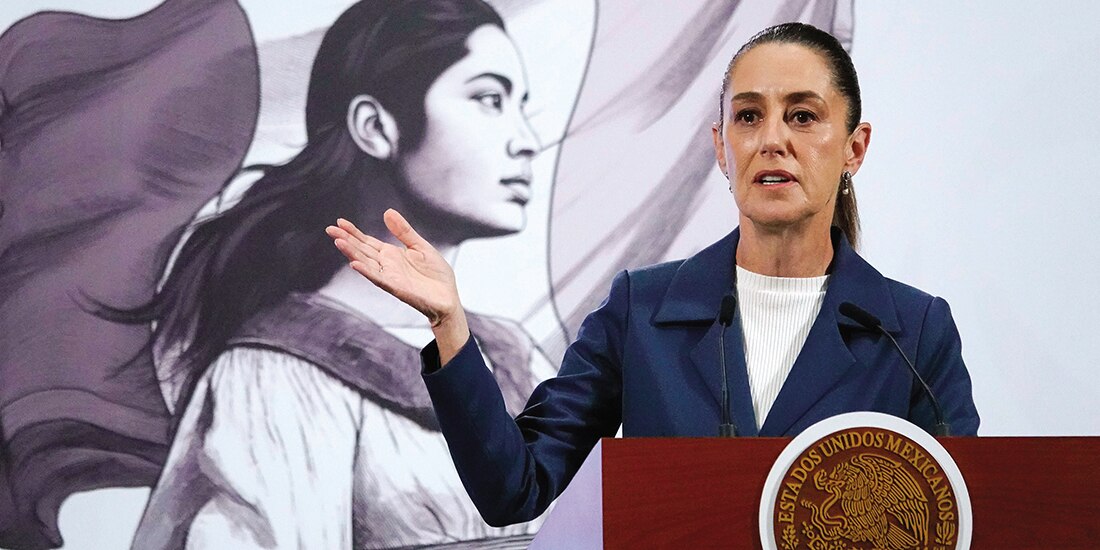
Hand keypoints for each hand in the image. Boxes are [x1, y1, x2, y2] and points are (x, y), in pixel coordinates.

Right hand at [326, 210, 469, 362]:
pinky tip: (355, 265)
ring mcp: (390, 277)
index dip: (354, 232)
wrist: (448, 299)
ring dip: (352, 254)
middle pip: (362, 251)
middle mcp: (387, 266)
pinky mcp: (398, 288)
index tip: (339, 222)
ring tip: (339, 242)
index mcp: (392, 255)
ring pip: (367, 264)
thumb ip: (404, 231)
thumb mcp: (420, 246)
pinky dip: (367, 272)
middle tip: (329, 229)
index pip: (367, 242)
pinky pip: (379, 279)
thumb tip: (387, 212)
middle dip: (346, 240)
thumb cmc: (436, 276)